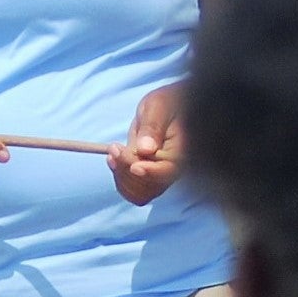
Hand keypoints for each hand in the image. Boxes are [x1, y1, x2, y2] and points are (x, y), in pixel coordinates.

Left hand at [109, 85, 187, 204]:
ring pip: (140, 193)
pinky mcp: (152, 178)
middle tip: (114, 148)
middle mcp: (176, 169)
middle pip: (150, 186)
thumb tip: (145, 150)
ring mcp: (164, 176)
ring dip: (121, 176)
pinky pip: (135, 192)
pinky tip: (115, 159)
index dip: (149, 173)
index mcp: (183, 152)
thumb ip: (152, 127)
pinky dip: (121, 180)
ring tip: (114, 151)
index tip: (134, 166)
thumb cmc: (168, 102)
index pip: (167, 172)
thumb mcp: (158, 106)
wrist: (173, 107)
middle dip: (127, 170)